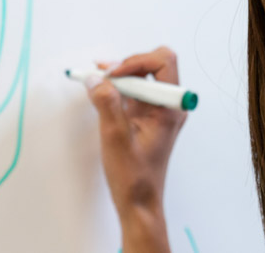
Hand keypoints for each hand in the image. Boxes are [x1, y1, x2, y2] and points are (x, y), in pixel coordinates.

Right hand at [83, 46, 187, 252]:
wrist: (139, 201)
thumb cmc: (134, 176)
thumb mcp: (115, 137)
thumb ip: (106, 103)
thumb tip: (95, 79)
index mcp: (170, 108)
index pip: (163, 62)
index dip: (135, 61)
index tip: (112, 75)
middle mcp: (169, 106)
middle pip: (153, 65)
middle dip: (126, 65)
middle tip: (102, 74)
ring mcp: (159, 111)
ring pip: (143, 77)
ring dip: (120, 76)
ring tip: (96, 80)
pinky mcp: (148, 117)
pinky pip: (136, 92)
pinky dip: (119, 89)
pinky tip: (101, 92)